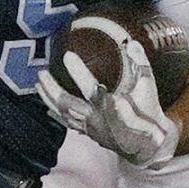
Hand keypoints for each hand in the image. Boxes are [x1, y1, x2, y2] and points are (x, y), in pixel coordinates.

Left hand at [35, 42, 178, 169]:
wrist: (150, 144)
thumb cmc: (149, 112)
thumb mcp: (148, 86)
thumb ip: (140, 63)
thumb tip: (131, 43)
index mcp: (111, 105)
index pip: (90, 87)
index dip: (78, 71)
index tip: (66, 55)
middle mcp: (97, 118)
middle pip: (67, 103)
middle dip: (52, 88)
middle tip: (42, 73)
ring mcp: (91, 127)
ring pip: (64, 114)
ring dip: (50, 99)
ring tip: (39, 85)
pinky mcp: (90, 133)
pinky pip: (69, 124)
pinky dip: (57, 115)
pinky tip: (47, 108)